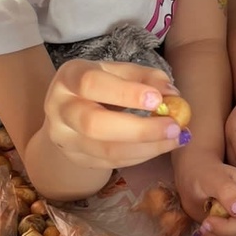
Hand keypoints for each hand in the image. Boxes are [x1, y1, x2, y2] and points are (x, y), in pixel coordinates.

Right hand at [43, 60, 187, 169]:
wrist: (70, 111)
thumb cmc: (101, 86)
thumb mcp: (118, 72)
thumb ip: (145, 77)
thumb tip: (172, 94)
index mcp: (69, 77)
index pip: (91, 84)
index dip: (125, 93)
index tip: (157, 100)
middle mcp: (60, 108)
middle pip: (94, 124)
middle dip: (139, 129)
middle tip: (173, 127)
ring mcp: (65, 138)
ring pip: (105, 150)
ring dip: (146, 148)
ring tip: (176, 138)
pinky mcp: (77, 159)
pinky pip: (111, 163)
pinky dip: (141, 156)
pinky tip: (160, 146)